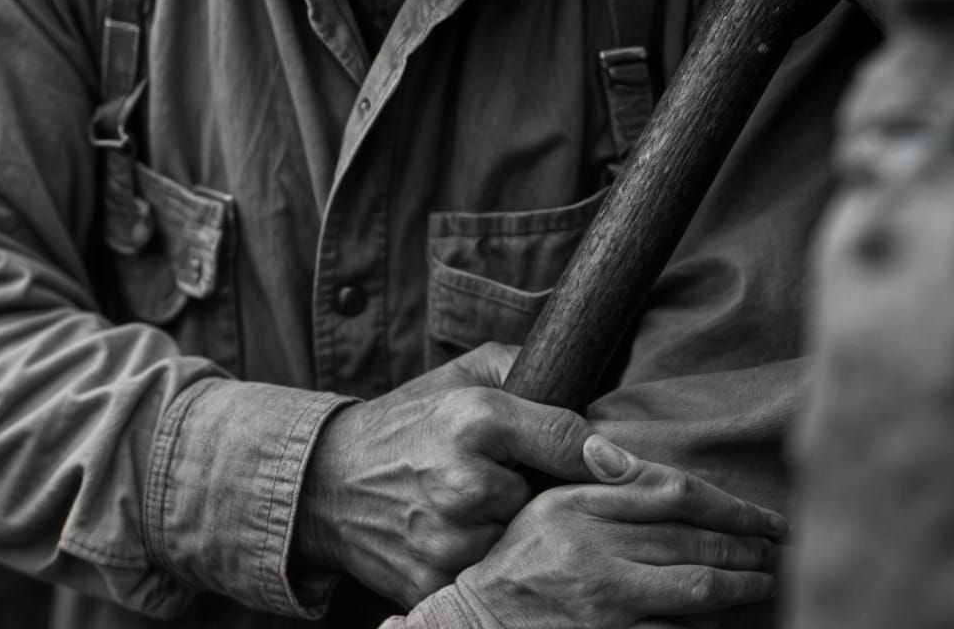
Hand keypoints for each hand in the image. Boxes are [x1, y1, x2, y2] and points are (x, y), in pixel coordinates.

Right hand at [294, 343, 590, 605]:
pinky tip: (466, 542)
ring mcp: (449, 539)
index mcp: (474, 419)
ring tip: (488, 514)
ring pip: (524, 546)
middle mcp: (463, 480)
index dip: (601, 456)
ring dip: (518, 535)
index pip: (567, 439)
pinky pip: (492, 583)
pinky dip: (490, 569)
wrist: (331, 481)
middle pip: (551, 502)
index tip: (623, 468)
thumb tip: (591, 399)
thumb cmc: (409, 424)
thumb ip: (523, 370)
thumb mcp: (461, 378)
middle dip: (545, 497)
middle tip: (522, 487)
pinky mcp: (435, 584)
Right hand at [453, 433, 785, 628]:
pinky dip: (705, 628)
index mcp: (582, 509)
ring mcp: (607, 610)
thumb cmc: (516, 560)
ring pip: (696, 597)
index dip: (731, 505)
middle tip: (778, 548)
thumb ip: (597, 482)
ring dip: (739, 590)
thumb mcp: (549, 507)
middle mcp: (597, 557)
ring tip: (762, 580)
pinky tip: (722, 620)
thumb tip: (637, 460)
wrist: (477, 624)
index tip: (765, 515)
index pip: (674, 496)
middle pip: (696, 547)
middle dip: (747, 549)